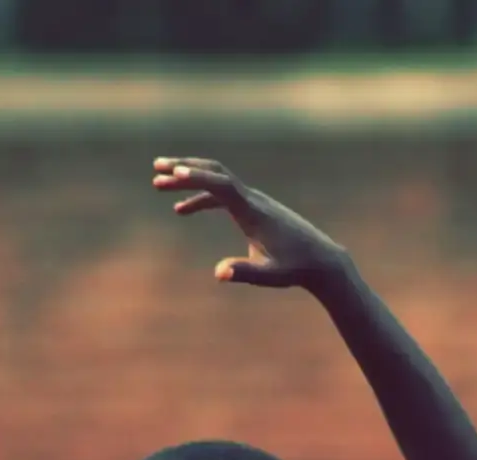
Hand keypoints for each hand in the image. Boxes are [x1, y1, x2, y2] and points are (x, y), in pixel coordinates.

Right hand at [153, 157, 351, 290]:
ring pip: (216, 180)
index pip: (223, 186)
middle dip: (186, 168)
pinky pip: (222, 195)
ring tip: (158, 182)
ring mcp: (253, 201)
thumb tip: (219, 273)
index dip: (198, 178)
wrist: (320, 259)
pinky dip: (200, 198)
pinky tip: (181, 210)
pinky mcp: (253, 208)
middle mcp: (252, 199)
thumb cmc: (295, 268)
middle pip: (216, 173)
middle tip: (156, 167)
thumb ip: (244, 272)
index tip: (174, 174)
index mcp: (254, 212)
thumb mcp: (269, 275)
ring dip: (189, 179)